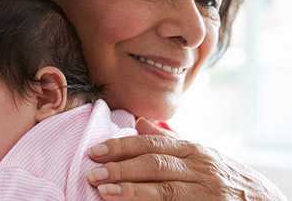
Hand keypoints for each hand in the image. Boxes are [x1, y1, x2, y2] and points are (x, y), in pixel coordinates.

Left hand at [86, 118, 287, 200]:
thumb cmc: (222, 175)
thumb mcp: (198, 153)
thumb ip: (168, 141)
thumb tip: (138, 123)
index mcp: (191, 149)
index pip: (151, 144)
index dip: (121, 147)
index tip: (95, 152)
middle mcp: (199, 167)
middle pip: (154, 164)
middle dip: (121, 168)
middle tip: (93, 173)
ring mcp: (206, 191)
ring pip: (165, 190)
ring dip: (132, 191)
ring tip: (105, 192)